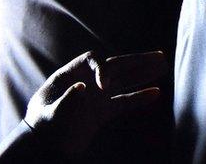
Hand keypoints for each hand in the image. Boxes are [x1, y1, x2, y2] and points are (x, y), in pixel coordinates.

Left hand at [23, 50, 167, 155]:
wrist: (44, 149)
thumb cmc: (42, 129)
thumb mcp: (49, 115)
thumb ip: (66, 101)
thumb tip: (82, 86)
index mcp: (69, 75)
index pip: (91, 60)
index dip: (102, 68)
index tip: (105, 86)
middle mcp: (85, 81)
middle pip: (115, 65)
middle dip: (137, 61)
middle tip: (159, 56)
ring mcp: (95, 96)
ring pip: (124, 80)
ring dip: (143, 73)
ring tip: (163, 65)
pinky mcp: (102, 112)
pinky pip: (124, 101)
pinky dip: (139, 97)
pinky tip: (156, 92)